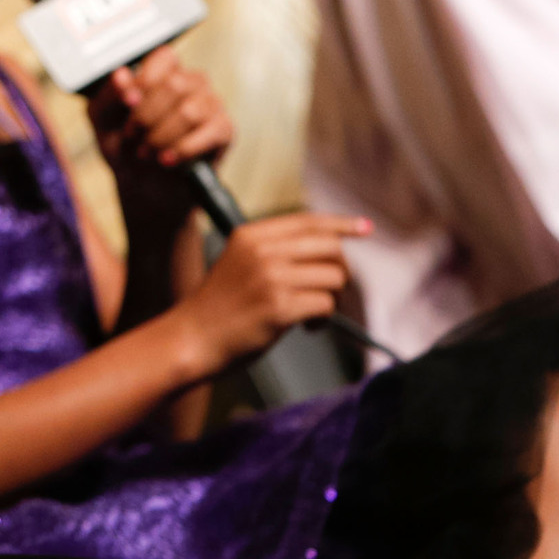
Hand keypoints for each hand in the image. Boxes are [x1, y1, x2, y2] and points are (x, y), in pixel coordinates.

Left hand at [87, 48, 232, 172]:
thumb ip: (109, 95)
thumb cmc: (125, 146)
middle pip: (175, 85)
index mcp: (163, 73)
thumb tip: (121, 76)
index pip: (165, 57)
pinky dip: (183, 150)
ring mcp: (211, 105)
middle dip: (146, 116)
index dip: (145, 81)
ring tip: (146, 153)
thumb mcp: (103, 121)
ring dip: (161, 137)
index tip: (127, 104)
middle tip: (132, 136)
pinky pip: (211, 133)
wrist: (143, 186)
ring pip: (190, 112)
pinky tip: (167, 159)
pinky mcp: (224, 131)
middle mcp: (192, 84)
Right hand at [176, 212, 369, 373]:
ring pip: (333, 277)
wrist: (193, 337)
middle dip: (340, 270)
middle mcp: (261, 251)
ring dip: (332, 298)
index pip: (308, 221)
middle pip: (330, 247)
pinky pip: (326, 305)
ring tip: (311, 313)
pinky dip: (323, 319)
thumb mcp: (239, 261)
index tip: (365, 228)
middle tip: (328, 289)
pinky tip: (306, 327)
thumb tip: (331, 247)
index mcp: (250, 234)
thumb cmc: (220, 305)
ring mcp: (270, 279)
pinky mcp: (279, 308)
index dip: (342, 223)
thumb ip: (275, 248)